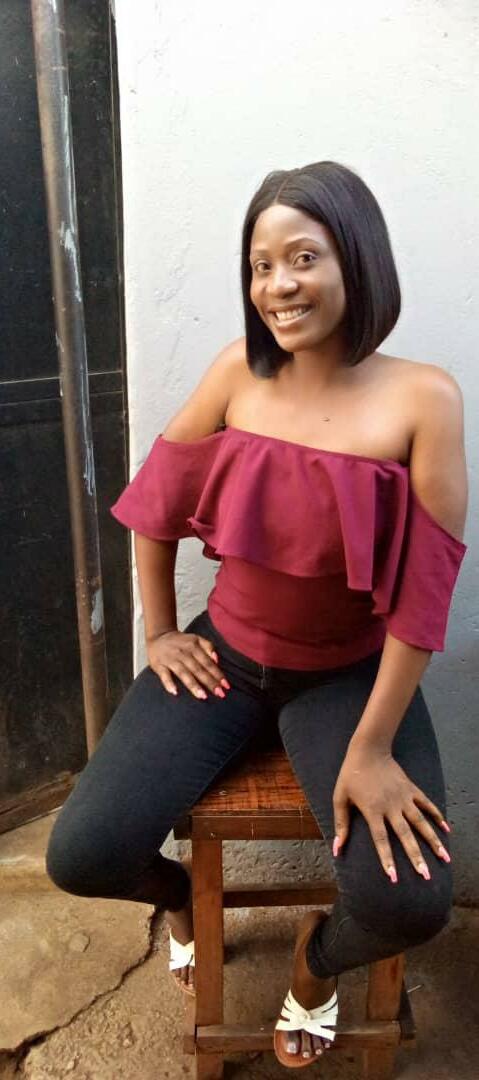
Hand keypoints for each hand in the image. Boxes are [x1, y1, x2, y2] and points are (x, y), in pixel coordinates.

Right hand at [147, 630, 230, 700]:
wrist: (158, 636)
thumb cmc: (181, 642)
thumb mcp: (196, 639)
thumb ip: (208, 646)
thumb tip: (217, 660)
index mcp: (194, 646)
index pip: (208, 662)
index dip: (217, 674)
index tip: (226, 686)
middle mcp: (183, 653)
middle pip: (198, 669)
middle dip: (209, 682)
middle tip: (219, 694)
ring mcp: (171, 659)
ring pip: (183, 673)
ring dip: (193, 685)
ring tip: (202, 696)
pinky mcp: (159, 665)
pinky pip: (164, 675)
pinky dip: (169, 683)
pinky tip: (175, 692)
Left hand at [332, 741, 450, 882]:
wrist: (369, 750)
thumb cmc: (351, 775)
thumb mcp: (340, 798)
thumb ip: (341, 824)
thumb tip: (337, 849)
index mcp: (373, 811)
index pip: (381, 840)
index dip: (387, 860)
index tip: (394, 878)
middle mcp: (391, 807)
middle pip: (406, 836)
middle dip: (416, 857)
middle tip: (426, 876)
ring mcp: (404, 798)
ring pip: (421, 823)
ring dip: (433, 841)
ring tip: (444, 858)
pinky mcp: (411, 789)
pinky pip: (427, 805)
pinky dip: (437, 816)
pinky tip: (446, 830)